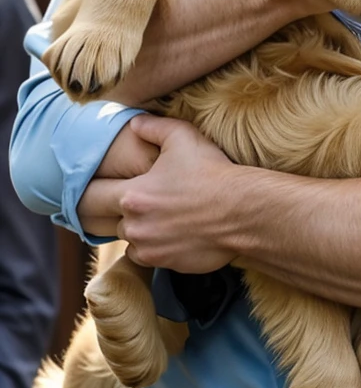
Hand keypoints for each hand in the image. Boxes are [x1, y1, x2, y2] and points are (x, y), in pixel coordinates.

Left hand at [80, 115, 238, 272]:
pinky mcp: (166, 264)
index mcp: (131, 195)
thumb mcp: (182, 137)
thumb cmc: (211, 172)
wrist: (242, 210)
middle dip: (117, 212)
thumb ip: (152, 127)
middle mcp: (134, 226)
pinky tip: (172, 232)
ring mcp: (149, 248)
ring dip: (138, 230)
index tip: (96, 188)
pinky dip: (155, 247)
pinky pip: (149, 257)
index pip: (91, 196)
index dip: (92, 190)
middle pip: (108, 221)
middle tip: (131, 202)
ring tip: (158, 216)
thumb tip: (134, 123)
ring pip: (130, 240)